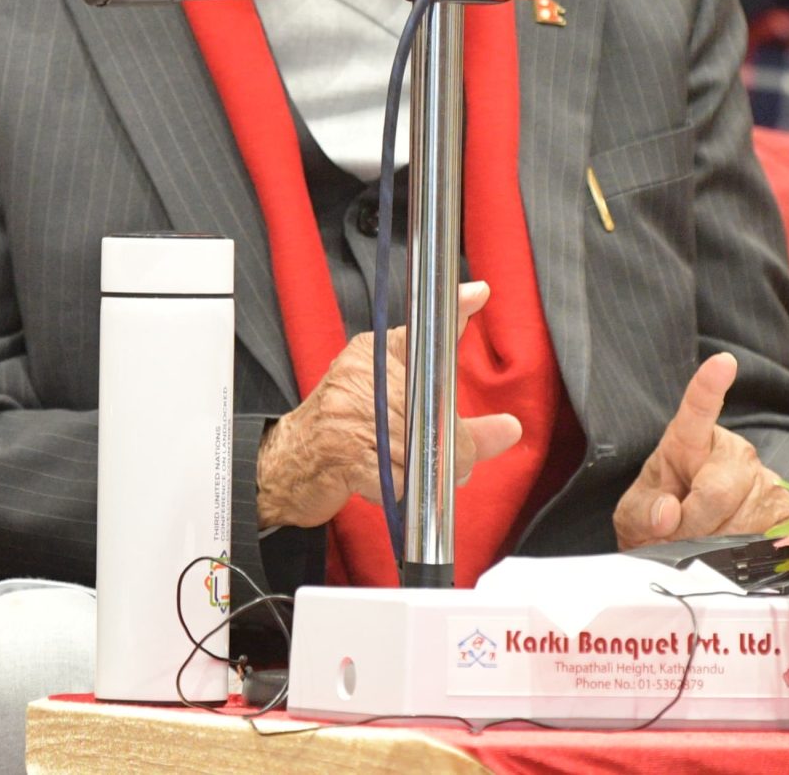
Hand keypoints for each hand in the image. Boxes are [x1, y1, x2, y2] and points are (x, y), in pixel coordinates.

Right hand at [253, 281, 523, 529]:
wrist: (283, 466)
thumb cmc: (343, 427)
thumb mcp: (390, 397)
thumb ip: (448, 397)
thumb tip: (505, 403)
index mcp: (370, 355)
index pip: (417, 333)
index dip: (451, 316)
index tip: (478, 296)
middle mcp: (359, 377)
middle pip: (433, 409)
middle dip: (456, 448)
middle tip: (459, 464)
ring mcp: (349, 414)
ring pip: (422, 447)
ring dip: (433, 476)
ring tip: (422, 479)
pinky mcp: (344, 455)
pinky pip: (399, 478)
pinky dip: (407, 493)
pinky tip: (395, 489)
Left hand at [613, 352, 788, 547]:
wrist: (689, 544)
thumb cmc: (659, 517)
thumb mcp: (635, 515)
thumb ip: (643, 512)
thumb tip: (668, 513)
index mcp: (689, 441)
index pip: (698, 410)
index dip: (710, 386)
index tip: (723, 362)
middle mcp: (734, 454)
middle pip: (718, 492)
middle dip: (693, 525)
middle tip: (676, 534)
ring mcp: (765, 482)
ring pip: (743, 523)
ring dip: (716, 545)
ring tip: (701, 540)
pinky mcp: (787, 513)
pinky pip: (770, 540)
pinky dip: (745, 555)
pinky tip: (733, 550)